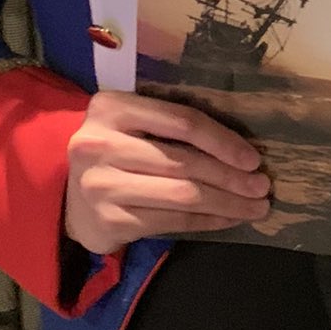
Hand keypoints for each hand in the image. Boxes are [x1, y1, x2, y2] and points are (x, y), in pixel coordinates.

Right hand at [65, 90, 271, 253]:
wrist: (68, 198)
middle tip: (263, 186)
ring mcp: (101, 185)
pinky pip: (172, 221)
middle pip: (184, 161)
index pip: (181, 121)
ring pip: (182, 195)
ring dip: (227, 202)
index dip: (223, 140)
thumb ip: (171, 125)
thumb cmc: (116, 153)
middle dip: (231, 176)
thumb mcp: (132, 125)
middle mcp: (100, 144)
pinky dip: (207, 221)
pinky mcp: (108, 221)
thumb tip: (242, 146)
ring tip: (256, 206)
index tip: (253, 158)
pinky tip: (229, 219)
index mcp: (112, 108)